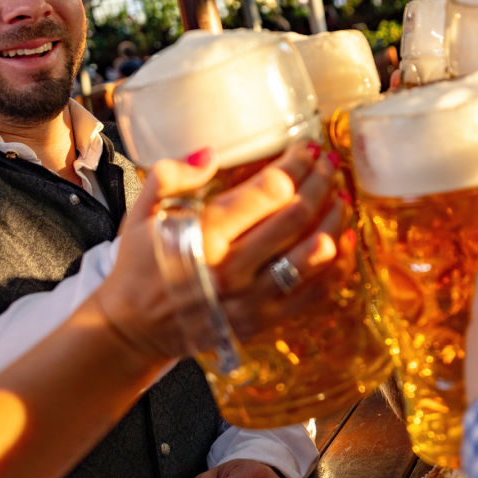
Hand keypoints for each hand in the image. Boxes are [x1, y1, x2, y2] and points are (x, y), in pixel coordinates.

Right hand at [91, 144, 348, 363]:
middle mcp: (234, 268)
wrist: (136, 330)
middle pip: (296, 216)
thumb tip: (209, 154)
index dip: (294, 165)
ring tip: (340, 194)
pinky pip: (314, 291)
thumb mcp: (139, 215)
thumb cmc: (141, 267)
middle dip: (319, 181)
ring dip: (333, 220)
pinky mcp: (264, 320)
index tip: (305, 148)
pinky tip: (342, 240)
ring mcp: (253, 298)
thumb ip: (169, 176)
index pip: (267, 192)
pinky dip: (335, 265)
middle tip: (329, 162)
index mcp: (205, 236)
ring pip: (313, 254)